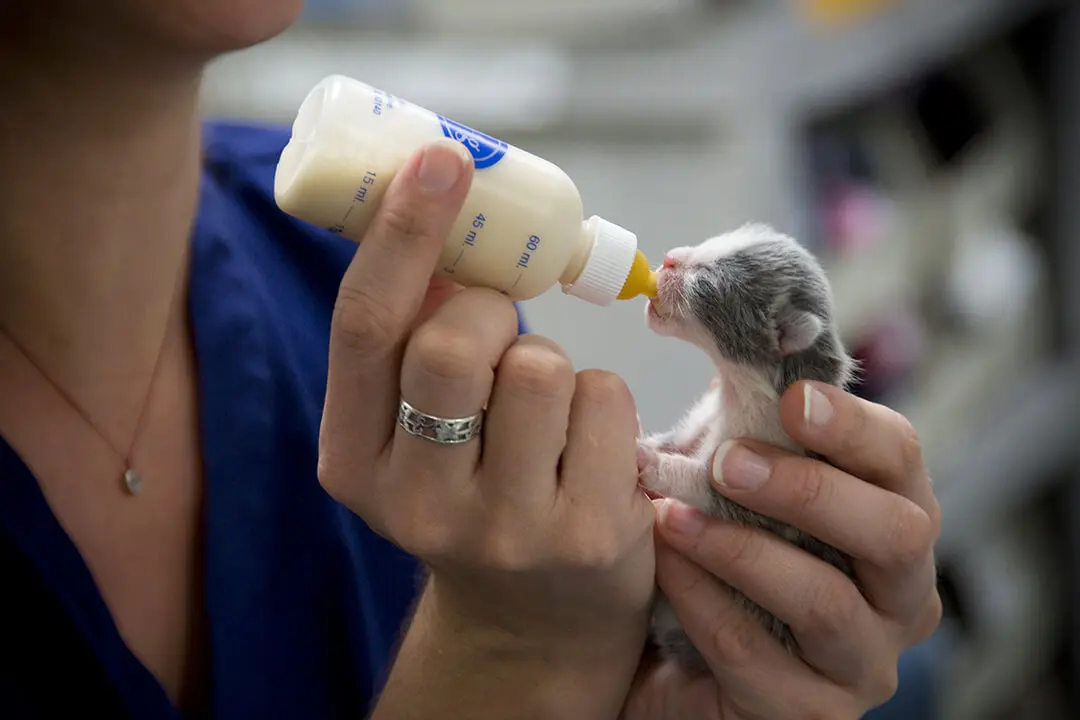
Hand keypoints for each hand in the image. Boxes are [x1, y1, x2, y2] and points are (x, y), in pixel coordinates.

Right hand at [317, 139, 656, 716]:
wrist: (533, 620)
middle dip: (491, 310)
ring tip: (546, 414)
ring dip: (551, 363)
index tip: (441, 161)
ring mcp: (502, 528)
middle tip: (500, 329)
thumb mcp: (415, 433)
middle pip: (452, 344)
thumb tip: (450, 222)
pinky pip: (604, 399)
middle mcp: (414, 503)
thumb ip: (414, 343)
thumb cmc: (474, 490)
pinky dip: (601, 401)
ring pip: (541, 366)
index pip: (366, 328)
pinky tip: (586, 452)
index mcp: (353, 459)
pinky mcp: (586, 537)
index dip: (403, 235)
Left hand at [622, 381, 941, 718]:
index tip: (794, 399)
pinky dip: (708, 607)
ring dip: (745, 552)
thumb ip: (734, 413)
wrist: (664, 657)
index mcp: (887, 516)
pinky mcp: (811, 713)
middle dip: (811, 490)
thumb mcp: (729, 476)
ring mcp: (862, 661)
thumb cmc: (714, 552)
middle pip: (898, 532)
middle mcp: (897, 592)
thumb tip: (695, 311)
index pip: (902, 459)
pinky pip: (763, 659)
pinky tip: (660, 572)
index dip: (854, 426)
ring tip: (672, 517)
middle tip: (729, 464)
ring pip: (830, 604)